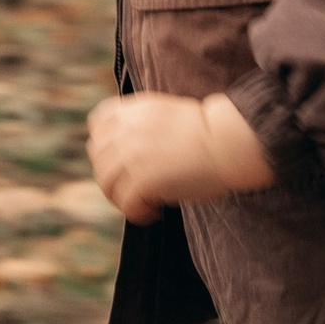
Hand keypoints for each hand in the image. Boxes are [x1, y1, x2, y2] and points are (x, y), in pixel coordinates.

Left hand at [86, 92, 275, 222]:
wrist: (226, 142)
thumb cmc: (209, 132)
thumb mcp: (167, 113)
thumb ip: (144, 123)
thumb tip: (131, 147)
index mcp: (134, 110)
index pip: (98, 123)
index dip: (104, 143)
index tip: (118, 158)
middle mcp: (127, 130)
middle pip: (98, 157)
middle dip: (112, 175)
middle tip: (132, 188)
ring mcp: (131, 155)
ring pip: (106, 183)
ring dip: (121, 197)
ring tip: (143, 203)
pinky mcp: (142, 180)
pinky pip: (126, 203)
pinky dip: (137, 212)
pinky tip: (153, 213)